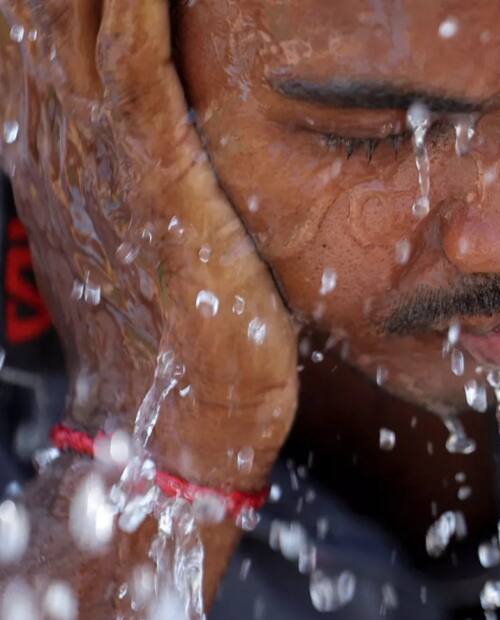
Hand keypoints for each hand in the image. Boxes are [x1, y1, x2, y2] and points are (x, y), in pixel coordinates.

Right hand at [0, 0, 296, 492]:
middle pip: (40, 3)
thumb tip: (160, 124)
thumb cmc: (176, 333)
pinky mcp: (158, 177)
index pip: (38, 19)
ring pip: (75, 12)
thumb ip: (137, 167)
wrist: (181, 419)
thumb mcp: (146, 232)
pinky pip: (135, 58)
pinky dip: (133, 1)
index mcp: (56, 144)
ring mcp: (101, 155)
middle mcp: (58, 137)